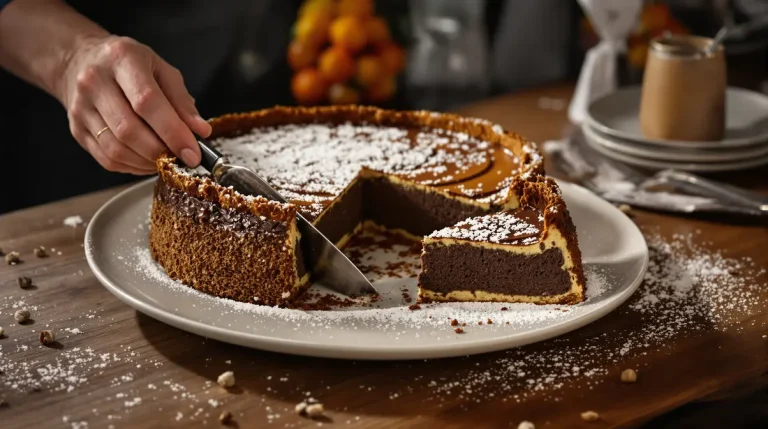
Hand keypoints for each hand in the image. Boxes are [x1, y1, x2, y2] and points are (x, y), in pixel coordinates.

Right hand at [58, 35, 211, 173]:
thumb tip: (200, 132)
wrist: (80, 61)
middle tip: (182, 160)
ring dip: (147, 162)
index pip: (147, 102)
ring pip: (116, 149)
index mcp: (122, 60)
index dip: (172, 132)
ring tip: (166, 160)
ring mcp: (81, 107)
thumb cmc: (128, 65)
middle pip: (128, 129)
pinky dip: (132, 166)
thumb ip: (182, 101)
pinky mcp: (77, 129)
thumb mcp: (161, 70)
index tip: (192, 153)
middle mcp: (95, 82)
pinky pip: (107, 158)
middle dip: (161, 152)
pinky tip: (147, 161)